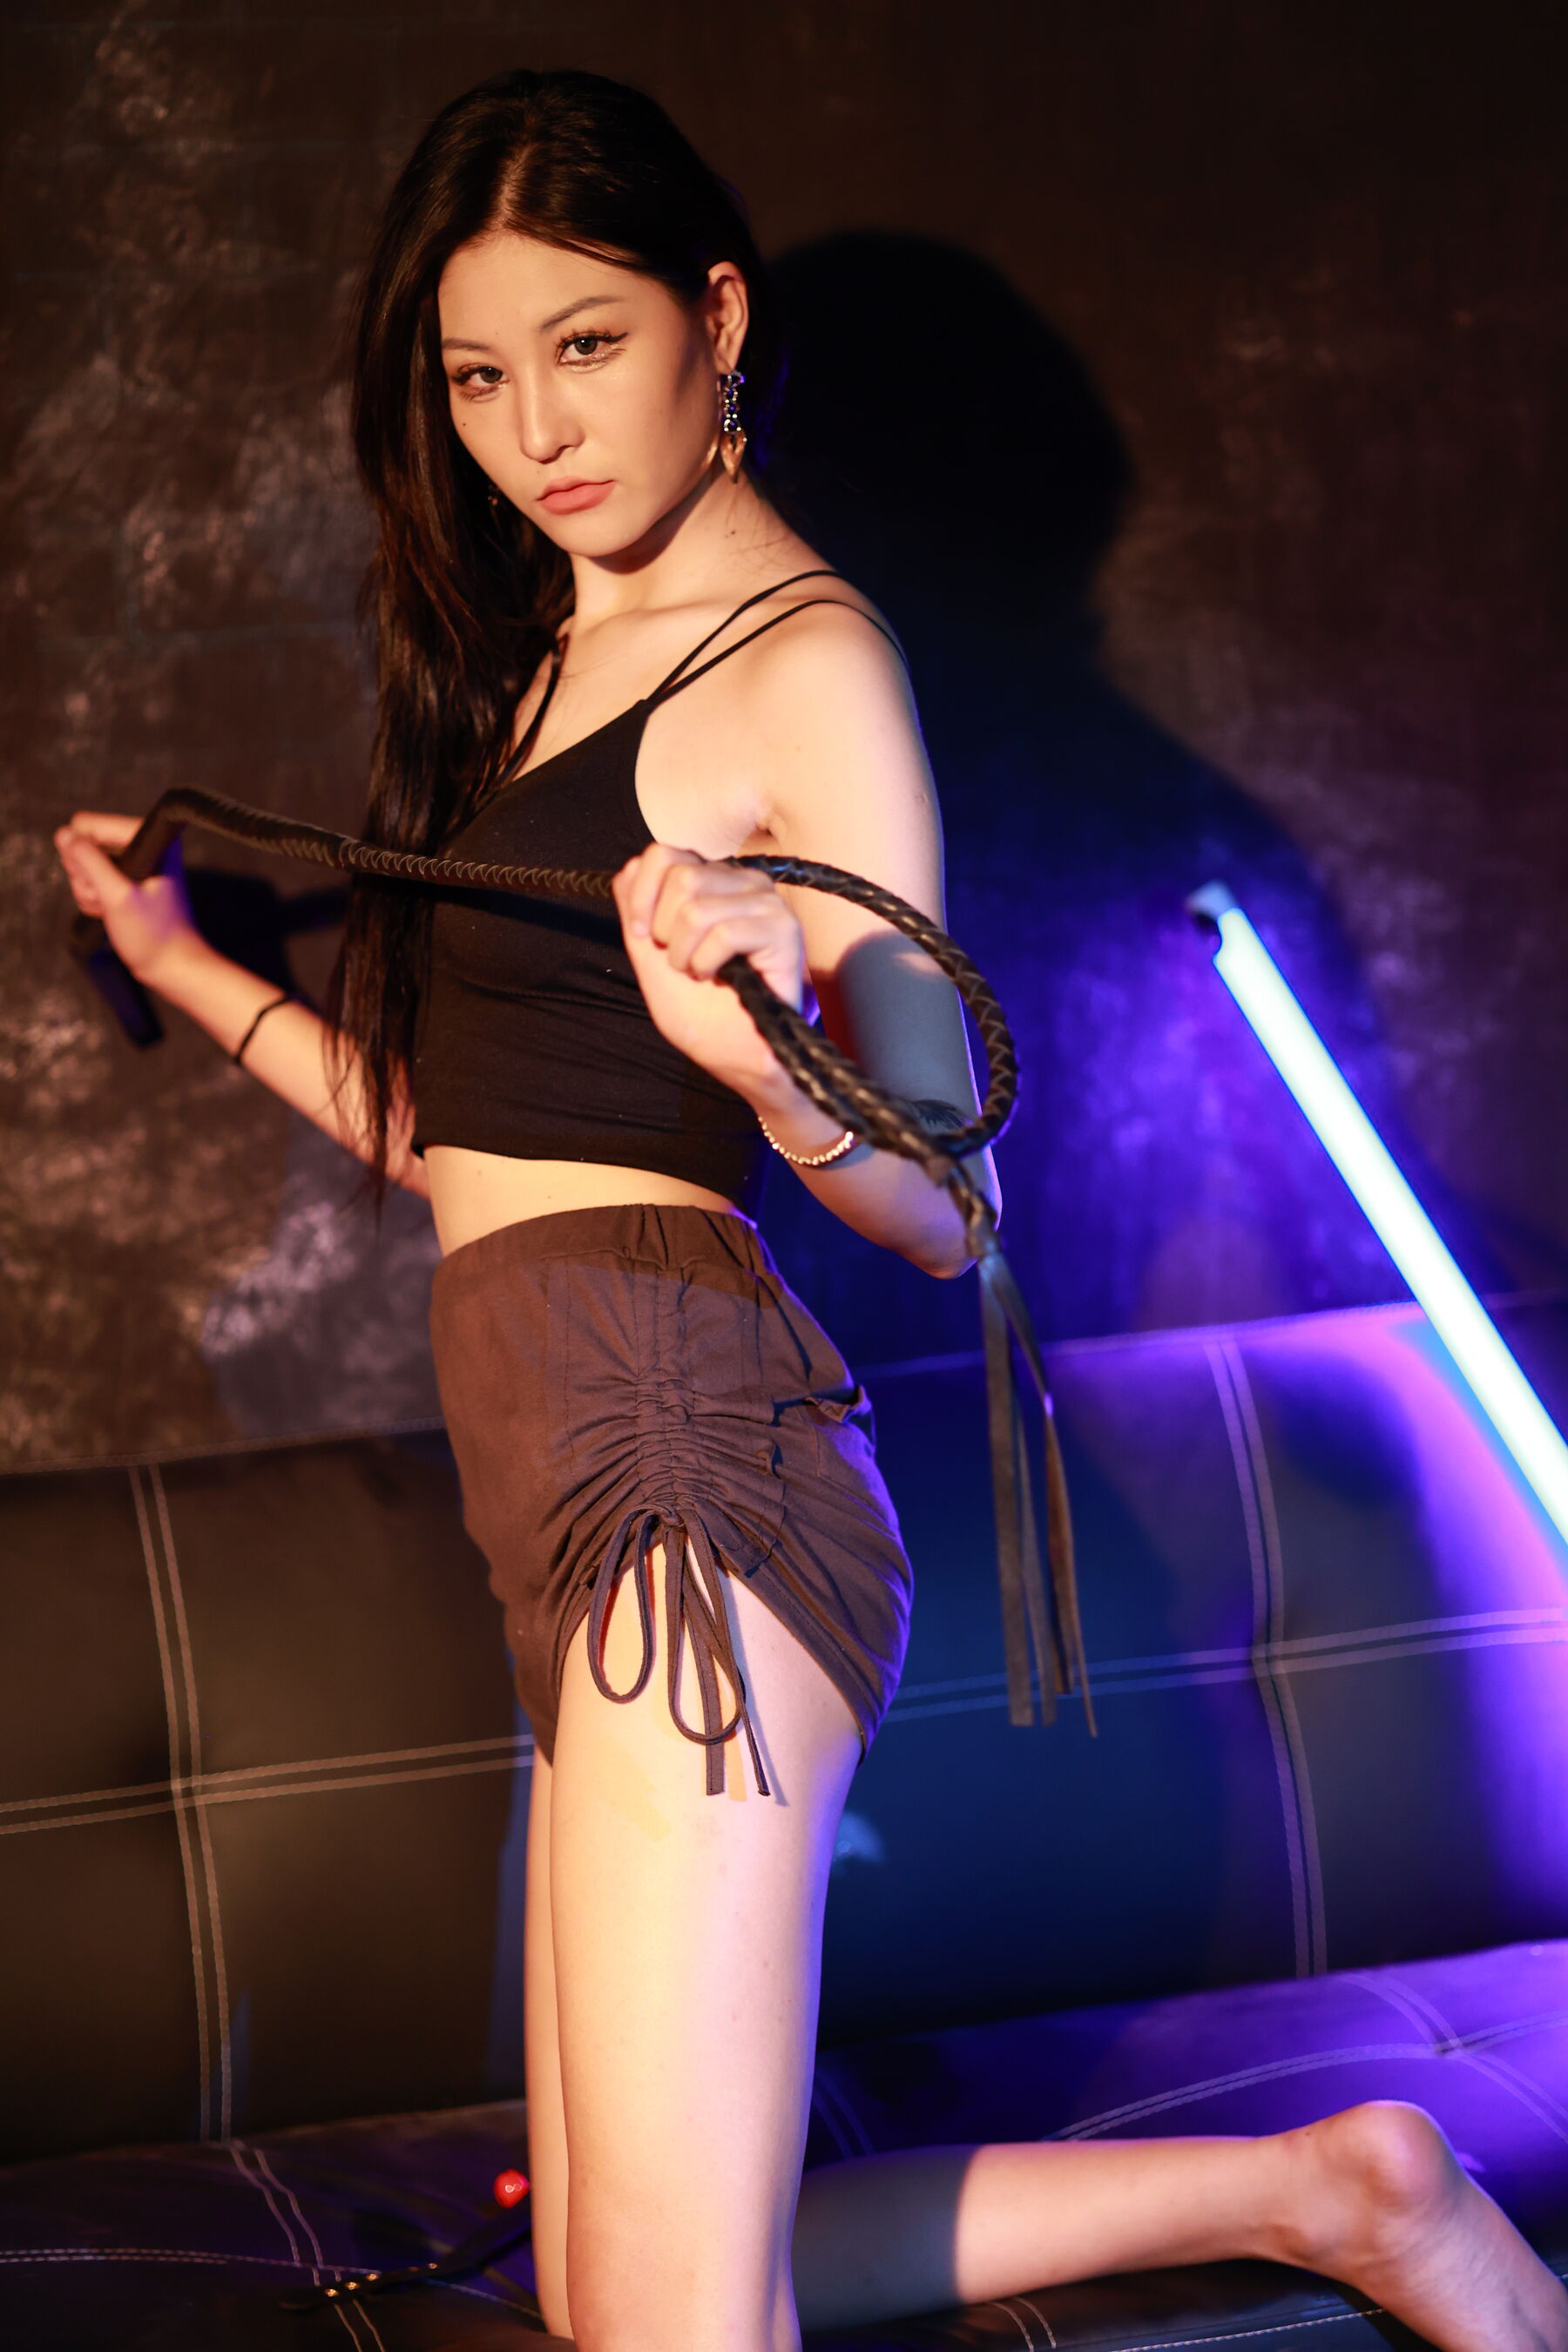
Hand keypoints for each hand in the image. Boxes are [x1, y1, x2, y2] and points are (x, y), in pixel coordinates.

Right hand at [52, 810, 203, 991]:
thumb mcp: (117, 896)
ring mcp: (131, 862)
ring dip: (90, 891)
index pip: (88, 824)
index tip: (102, 880)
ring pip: (82, 865)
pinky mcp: (125, 879)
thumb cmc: (152, 934)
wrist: (171, 965)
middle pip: (82, 844)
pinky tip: (110, 913)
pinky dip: (94, 899)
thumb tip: (64, 835)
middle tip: (110, 898)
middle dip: (87, 876)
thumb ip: (89, 862)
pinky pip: (90, 880)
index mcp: (149, 837)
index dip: (83, 853)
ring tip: (113, 909)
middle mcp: (142, 843)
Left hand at [612, 844, 803, 1095]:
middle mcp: (744, 882)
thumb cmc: (702, 1012)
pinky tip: (720, 978)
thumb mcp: (652, 957)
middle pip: (680, 877)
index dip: (641, 896)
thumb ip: (638, 912)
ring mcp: (767, 902)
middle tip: (681, 962)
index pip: (663, 854)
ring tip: (701, 973)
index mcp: (714, 881)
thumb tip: (630, 867)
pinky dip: (708, 964)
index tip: (644, 936)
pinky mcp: (783, 928)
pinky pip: (724, 933)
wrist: (739, 1056)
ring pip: (697, 907)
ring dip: (685, 955)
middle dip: (665, 931)